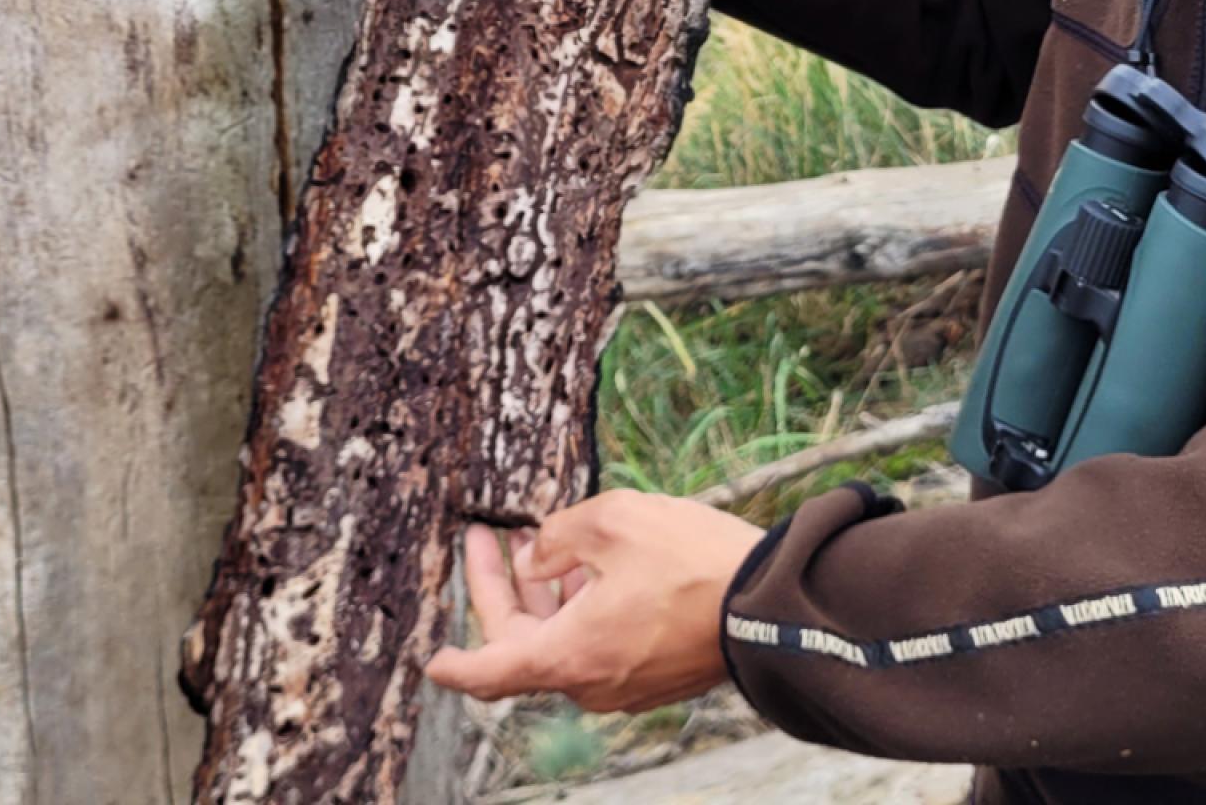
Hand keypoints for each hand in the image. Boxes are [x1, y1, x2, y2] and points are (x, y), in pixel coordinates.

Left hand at [421, 490, 763, 713]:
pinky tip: (592, 568)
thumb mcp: (613, 521)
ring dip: (546, 596)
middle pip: (524, 644)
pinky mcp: (656, 675)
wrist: (773, 604)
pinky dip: (583, 611)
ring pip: (564, 643)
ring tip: (541, 542)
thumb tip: (536, 555)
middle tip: (490, 537)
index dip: (454, 665)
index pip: (489, 671)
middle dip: (502, 589)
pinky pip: (601, 647)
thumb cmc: (693, 563)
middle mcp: (591, 682)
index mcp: (569, 655)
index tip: (431, 660)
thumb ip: (558, 535)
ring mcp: (626, 684)